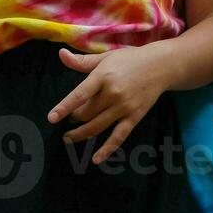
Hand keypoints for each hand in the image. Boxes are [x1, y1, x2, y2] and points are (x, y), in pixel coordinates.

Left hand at [47, 45, 170, 163]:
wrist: (161, 65)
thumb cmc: (130, 60)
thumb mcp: (105, 57)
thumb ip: (82, 61)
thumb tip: (61, 54)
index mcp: (103, 75)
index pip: (80, 94)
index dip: (64, 107)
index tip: (51, 118)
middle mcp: (113, 93)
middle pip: (86, 113)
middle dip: (74, 118)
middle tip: (70, 119)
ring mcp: (124, 107)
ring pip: (97, 127)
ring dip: (80, 135)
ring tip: (69, 138)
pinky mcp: (134, 117)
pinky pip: (118, 137)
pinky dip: (107, 149)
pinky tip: (95, 159)